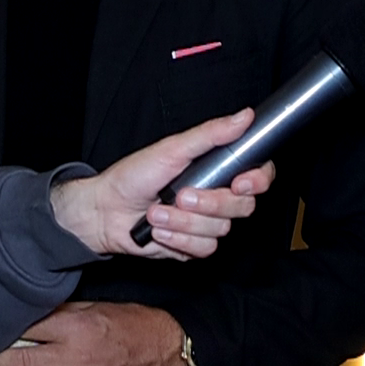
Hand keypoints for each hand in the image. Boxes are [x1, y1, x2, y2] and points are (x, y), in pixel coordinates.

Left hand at [51, 109, 272, 258]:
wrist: (106, 211)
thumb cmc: (134, 175)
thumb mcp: (172, 149)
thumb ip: (211, 135)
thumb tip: (244, 117)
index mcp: (217, 170)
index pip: (259, 175)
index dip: (258, 180)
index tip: (240, 183)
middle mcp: (217, 196)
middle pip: (242, 206)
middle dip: (208, 203)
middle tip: (180, 195)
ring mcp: (207, 223)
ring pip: (220, 230)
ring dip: (184, 221)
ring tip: (156, 211)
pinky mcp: (194, 246)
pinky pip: (204, 248)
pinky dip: (178, 238)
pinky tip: (159, 230)